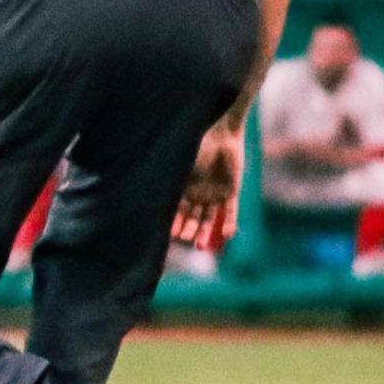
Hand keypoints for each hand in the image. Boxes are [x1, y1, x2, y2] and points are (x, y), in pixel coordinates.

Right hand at [171, 123, 243, 249]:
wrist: (222, 137)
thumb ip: (175, 180)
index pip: (178, 210)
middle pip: (192, 217)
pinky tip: (227, 234)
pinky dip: (228, 222)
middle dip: (188, 228)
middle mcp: (199, 194)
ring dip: (204, 231)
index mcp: (185, 188)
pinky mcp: (230, 191)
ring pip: (209, 218)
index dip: (174, 222)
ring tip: (199, 246)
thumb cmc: (199, 147)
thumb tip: (153, 192)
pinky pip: (230, 211)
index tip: (170, 234)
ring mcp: (215, 194)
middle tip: (184, 238)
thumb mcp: (184, 166)